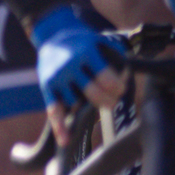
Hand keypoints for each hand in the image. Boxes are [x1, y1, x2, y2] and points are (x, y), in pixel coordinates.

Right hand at [33, 6, 128, 134]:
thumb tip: (128, 73)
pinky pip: (53, 110)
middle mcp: (70, 65)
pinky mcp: (47, 87)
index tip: (121, 88)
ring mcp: (57, 77)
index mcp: (85, 52)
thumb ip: (114, 55)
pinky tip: (65, 140)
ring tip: (93, 103)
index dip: (118, 87)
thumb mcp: (98, 40)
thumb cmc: (80, 40)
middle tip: (112, 101)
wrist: (51, 33)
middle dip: (108, 100)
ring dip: (87, 107)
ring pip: (76, 103)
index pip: (106, 77)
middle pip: (93, 93)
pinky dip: (59, 127)